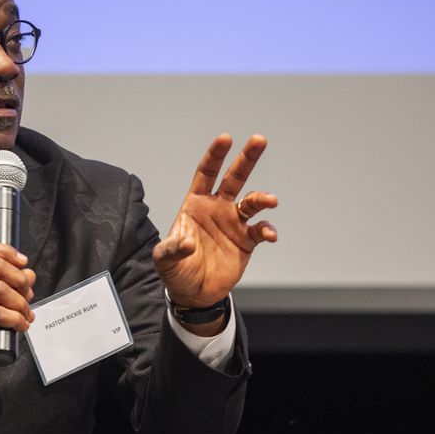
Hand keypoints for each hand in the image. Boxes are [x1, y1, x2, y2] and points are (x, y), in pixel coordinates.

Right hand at [0, 240, 35, 376]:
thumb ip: (9, 284)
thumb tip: (29, 275)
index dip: (5, 250)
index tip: (22, 262)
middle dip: (19, 279)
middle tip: (27, 294)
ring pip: (0, 289)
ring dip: (21, 303)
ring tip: (25, 315)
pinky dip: (16, 319)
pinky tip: (21, 325)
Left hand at [153, 134, 277, 312]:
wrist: (194, 294)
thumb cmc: (176, 271)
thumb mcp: (164, 260)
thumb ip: (171, 249)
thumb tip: (186, 243)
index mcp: (195, 204)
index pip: (206, 173)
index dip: (215, 156)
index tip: (225, 139)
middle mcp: (217, 208)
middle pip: (234, 177)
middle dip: (246, 158)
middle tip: (259, 140)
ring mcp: (233, 223)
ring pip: (252, 201)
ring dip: (262, 198)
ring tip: (270, 200)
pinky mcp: (246, 241)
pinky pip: (260, 230)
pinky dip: (267, 230)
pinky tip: (268, 234)